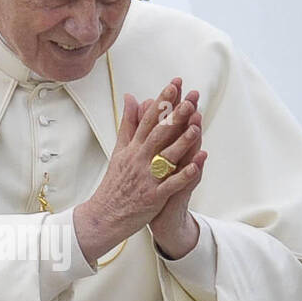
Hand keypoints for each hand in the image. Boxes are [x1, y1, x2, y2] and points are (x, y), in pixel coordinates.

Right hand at [73, 77, 207, 263]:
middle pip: (158, 134)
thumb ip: (128, 123)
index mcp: (133, 148)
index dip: (162, 101)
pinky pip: (170, 185)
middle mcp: (139, 160)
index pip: (148, 119)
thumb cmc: (115, 183)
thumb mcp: (119, 150)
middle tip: (190, 100)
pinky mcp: (152, 197)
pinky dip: (183, 175)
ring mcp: (146, 178)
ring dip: (182, 142)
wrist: (104, 216)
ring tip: (197, 127)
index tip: (174, 84)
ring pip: (166, 157)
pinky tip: (197, 165)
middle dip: (175, 116)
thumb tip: (131, 96)